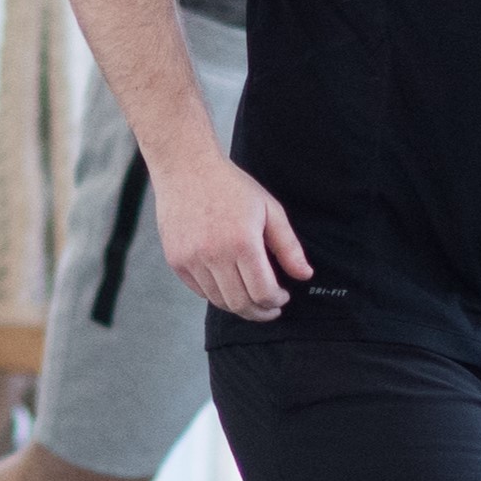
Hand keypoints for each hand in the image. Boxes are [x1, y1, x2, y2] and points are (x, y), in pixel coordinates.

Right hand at [156, 150, 309, 318]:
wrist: (186, 168)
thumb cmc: (230, 186)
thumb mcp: (269, 209)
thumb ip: (288, 246)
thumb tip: (304, 275)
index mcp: (242, 243)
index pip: (262, 292)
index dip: (276, 302)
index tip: (283, 297)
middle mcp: (214, 255)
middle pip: (240, 304)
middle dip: (260, 312)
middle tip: (270, 308)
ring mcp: (191, 259)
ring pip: (219, 301)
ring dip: (238, 305)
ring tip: (250, 297)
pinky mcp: (176, 260)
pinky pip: (200, 291)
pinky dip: (217, 294)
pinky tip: (229, 283)